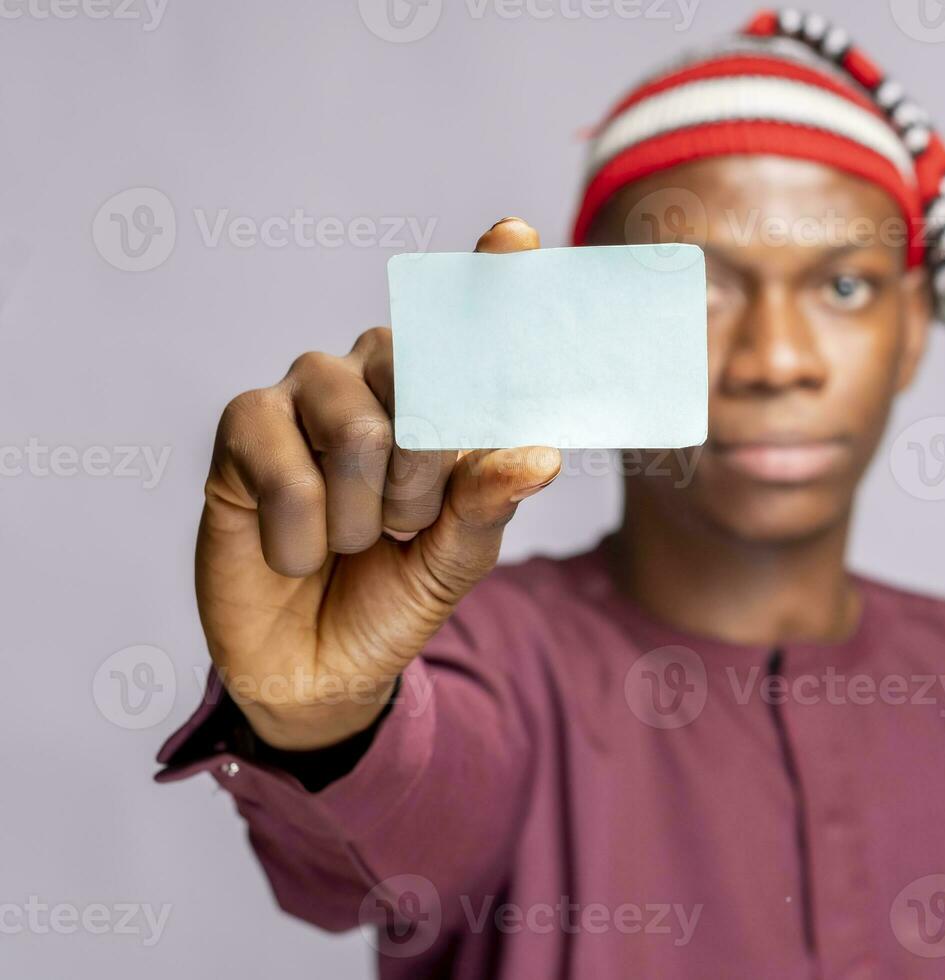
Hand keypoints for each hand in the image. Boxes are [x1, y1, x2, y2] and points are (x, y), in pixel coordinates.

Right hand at [196, 218, 559, 748]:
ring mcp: (305, 394)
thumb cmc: (395, 595)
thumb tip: (538, 455)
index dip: (490, 278)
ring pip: (358, 426)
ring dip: (365, 513)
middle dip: (426, 473)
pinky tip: (296, 553)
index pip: (465, 327)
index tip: (518, 236)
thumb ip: (491, 503)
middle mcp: (373, 378)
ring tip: (352, 541)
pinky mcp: (244, 429)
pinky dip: (304, 536)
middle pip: (419, 373)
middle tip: (407, 524)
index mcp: (437, 399)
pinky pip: (291, 470)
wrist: (318, 668)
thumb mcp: (458, 559)